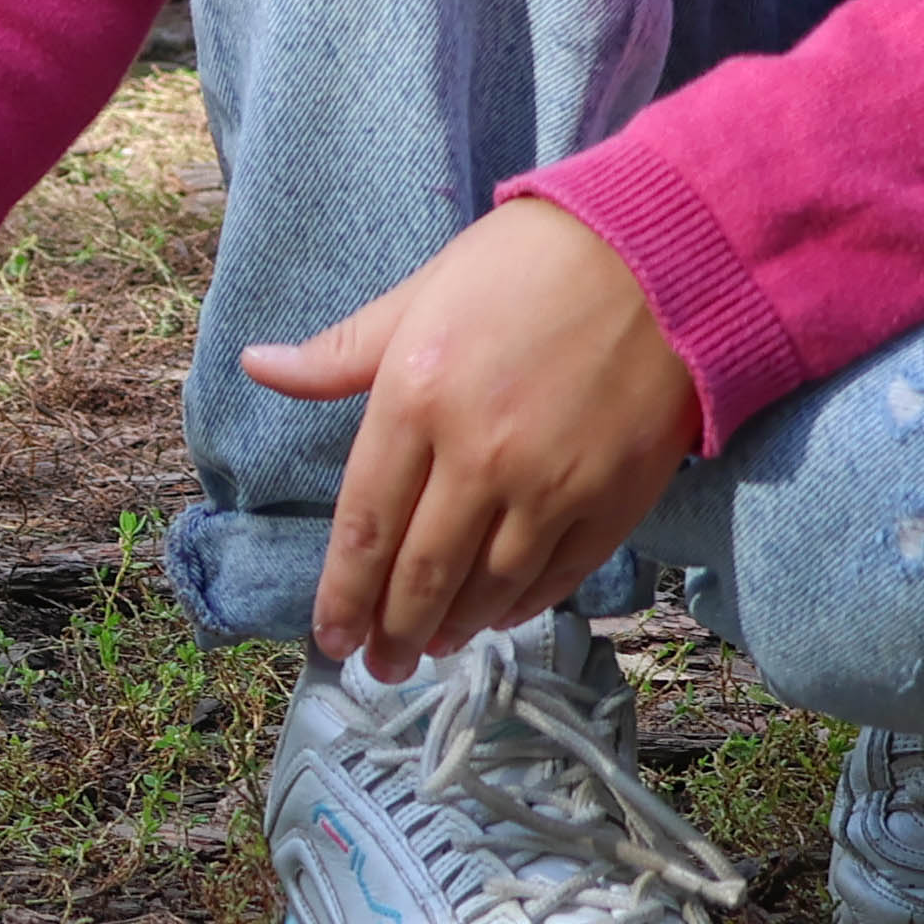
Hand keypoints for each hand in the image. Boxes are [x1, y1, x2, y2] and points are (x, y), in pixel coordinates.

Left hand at [238, 200, 698, 672]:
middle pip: (421, 570)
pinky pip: (556, 576)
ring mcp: (552, 484)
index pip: (364, 523)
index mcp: (417, 398)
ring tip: (427, 647)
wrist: (664, 258)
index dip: (342, 593)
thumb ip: (340, 353)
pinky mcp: (614, 501)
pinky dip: (520, 606)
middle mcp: (480, 454)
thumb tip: (258, 366)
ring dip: (452, 627)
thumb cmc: (528, 264)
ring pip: (488, 586)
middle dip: (390, 630)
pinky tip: (497, 616)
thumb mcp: (419, 294)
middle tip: (375, 665)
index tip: (328, 636)